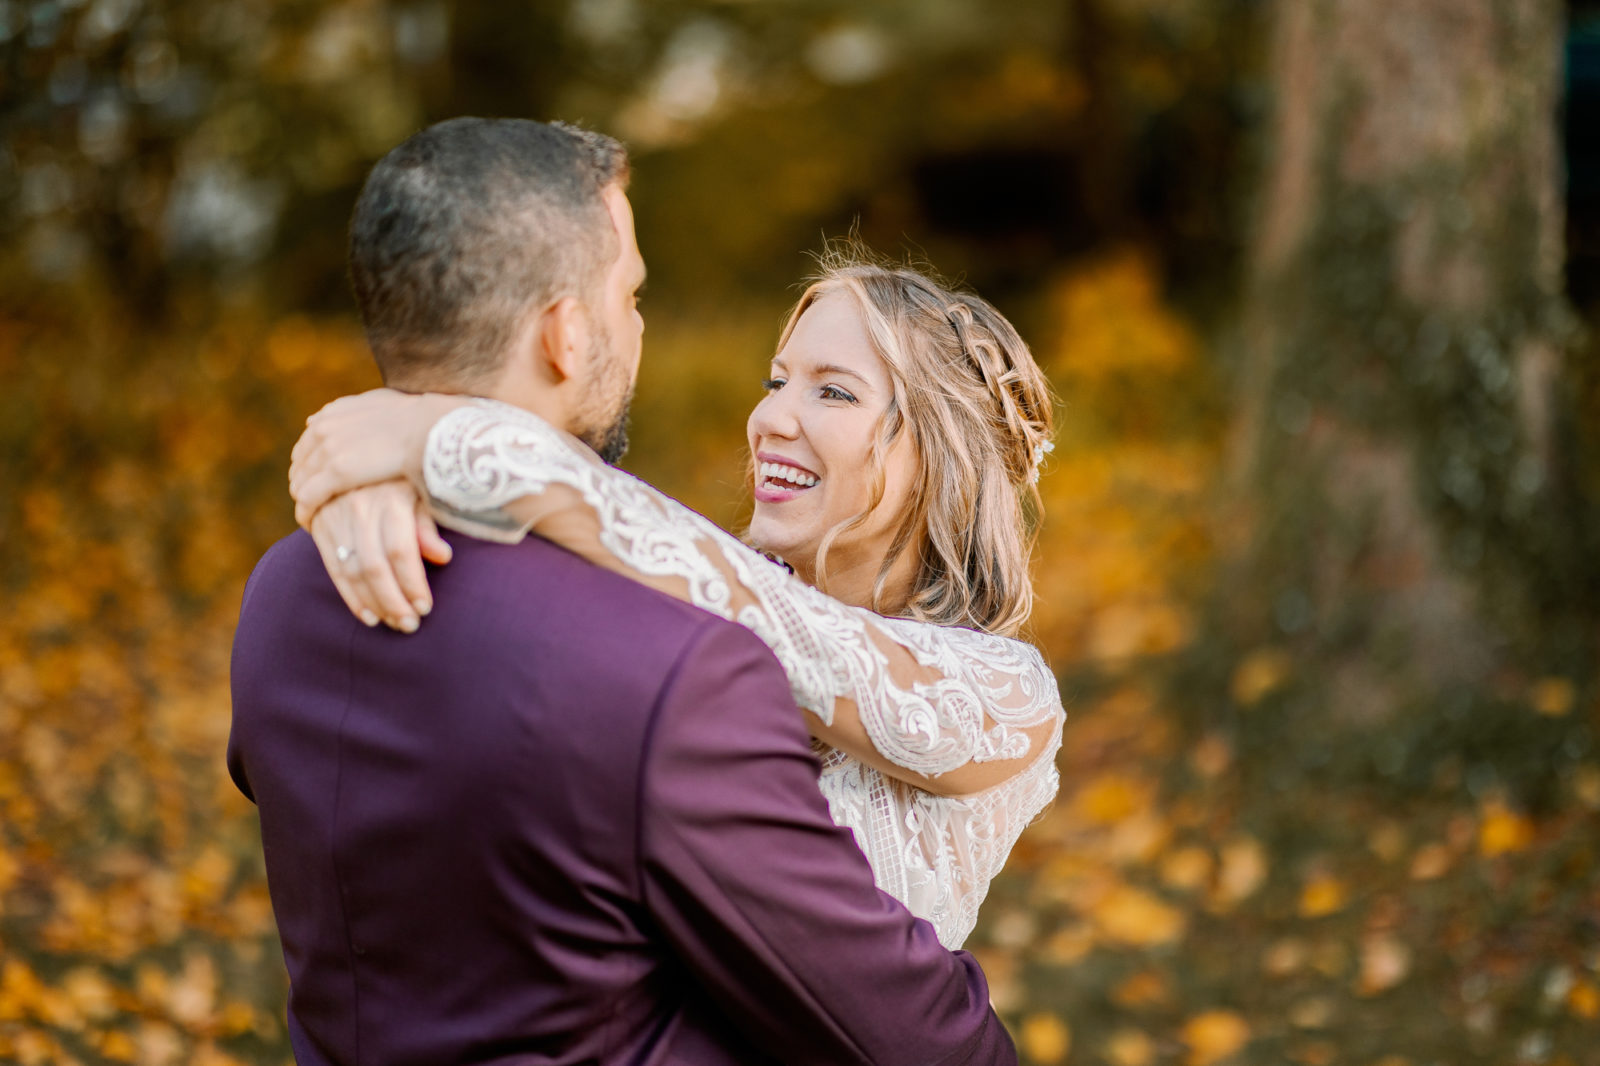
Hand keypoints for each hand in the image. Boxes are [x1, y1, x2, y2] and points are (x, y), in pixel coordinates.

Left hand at [289, 388, 467, 527]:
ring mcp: (327, 452)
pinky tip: (311, 525)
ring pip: (299, 483)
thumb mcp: (380, 404)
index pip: (306, 445)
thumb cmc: (414, 420)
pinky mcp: (336, 474)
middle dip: (304, 484)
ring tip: (315, 518)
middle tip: (316, 505)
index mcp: (331, 415)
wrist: (428, 428)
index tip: (318, 482)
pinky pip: (307, 499)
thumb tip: (344, 415)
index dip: (310, 466)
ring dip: (304, 502)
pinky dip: (306, 513)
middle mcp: (322, 430)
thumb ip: (356, 410)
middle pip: (299, 465)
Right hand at [309, 479, 453, 630]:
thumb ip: (427, 525)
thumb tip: (443, 557)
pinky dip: (350, 596)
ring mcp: (336, 517)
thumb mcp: (419, 490)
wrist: (353, 449)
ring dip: (374, 604)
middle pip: (375, 566)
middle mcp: (361, 508)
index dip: (412, 583)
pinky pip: (333, 568)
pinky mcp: (320, 526)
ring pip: (353, 571)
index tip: (425, 607)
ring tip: (393, 624)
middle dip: (394, 602)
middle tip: (410, 626)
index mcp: (390, 498)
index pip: (401, 551)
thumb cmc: (400, 475)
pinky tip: (368, 615)